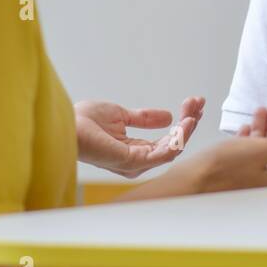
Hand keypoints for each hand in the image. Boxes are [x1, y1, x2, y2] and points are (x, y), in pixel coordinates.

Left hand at [74, 96, 203, 178]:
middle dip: (189, 122)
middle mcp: (138, 161)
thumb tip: (167, 116)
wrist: (67, 123)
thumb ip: (144, 118)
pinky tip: (185, 122)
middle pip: (174, 144)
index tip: (192, 104)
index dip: (182, 122)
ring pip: (173, 148)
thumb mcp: (121, 115)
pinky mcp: (132, 161)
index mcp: (134, 151)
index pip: (167, 140)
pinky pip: (164, 152)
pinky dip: (178, 137)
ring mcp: (136, 163)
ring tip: (195, 110)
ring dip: (187, 128)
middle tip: (198, 103)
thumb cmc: (83, 122)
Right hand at [171, 121, 266, 195]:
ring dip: (261, 131)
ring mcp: (248, 182)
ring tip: (259, 111)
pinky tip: (244, 129)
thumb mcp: (260, 150)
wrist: (190, 181)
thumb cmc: (224, 167)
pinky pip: (246, 158)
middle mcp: (265, 184)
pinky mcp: (233, 178)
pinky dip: (248, 141)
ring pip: (261, 152)